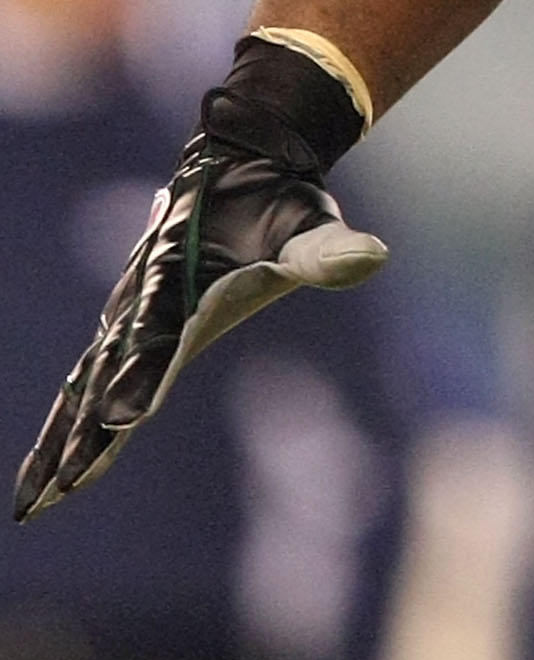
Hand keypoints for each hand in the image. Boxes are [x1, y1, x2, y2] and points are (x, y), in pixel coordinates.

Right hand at [17, 40, 385, 520]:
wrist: (241, 160)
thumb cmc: (279, 199)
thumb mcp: (310, 224)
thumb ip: (331, 250)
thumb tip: (373, 258)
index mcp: (180, 282)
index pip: (157, 339)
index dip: (138, 380)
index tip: (119, 423)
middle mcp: (143, 302)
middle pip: (105, 379)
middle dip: (79, 438)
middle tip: (52, 494)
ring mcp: (129, 314)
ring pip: (85, 387)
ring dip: (59, 441)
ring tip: (35, 499)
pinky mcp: (129, 322)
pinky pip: (90, 378)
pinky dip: (68, 419)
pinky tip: (53, 464)